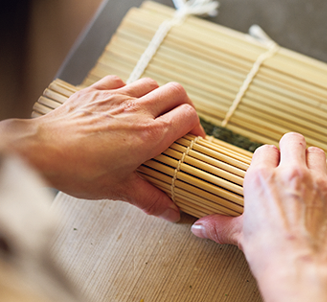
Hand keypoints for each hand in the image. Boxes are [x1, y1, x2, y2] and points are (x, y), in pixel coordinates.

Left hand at [2, 75, 204, 221]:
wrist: (39, 151)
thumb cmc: (76, 169)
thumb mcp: (118, 189)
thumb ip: (150, 199)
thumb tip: (171, 212)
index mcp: (148, 135)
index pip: (187, 117)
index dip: (197, 127)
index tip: (193, 139)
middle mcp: (136, 111)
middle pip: (177, 92)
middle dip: (186, 105)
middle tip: (182, 121)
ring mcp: (116, 97)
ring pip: (152, 83)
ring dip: (160, 96)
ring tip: (154, 112)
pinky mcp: (97, 91)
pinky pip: (123, 81)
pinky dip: (130, 90)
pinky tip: (124, 103)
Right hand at [191, 132, 326, 300]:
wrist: (300, 272)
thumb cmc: (268, 254)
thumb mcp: (240, 236)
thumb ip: (220, 225)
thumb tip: (198, 226)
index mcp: (262, 178)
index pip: (266, 150)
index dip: (269, 158)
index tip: (271, 168)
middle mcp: (291, 174)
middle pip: (294, 140)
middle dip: (292, 148)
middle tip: (292, 163)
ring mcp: (320, 183)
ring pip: (319, 153)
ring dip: (315, 162)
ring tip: (312, 176)